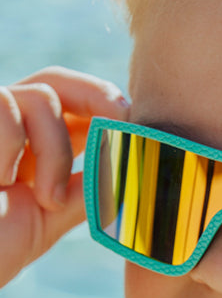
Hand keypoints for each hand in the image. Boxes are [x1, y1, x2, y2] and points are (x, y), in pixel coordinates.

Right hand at [0, 66, 129, 286]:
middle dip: (98, 96)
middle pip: (56, 81)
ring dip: (56, 152)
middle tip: (120, 124)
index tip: (132, 128)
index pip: (75, 105)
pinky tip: (1, 182)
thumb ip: (87, 188)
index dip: (107, 107)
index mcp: (33, 147)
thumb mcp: (52, 216)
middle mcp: (8, 128)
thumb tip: (131, 163)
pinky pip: (5, 108)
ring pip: (41, 98)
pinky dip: (13, 148)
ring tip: (46, 200)